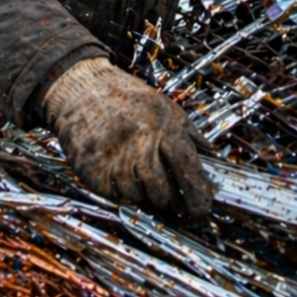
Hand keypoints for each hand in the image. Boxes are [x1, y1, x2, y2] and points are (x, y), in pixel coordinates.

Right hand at [42, 56, 213, 217]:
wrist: (83, 88)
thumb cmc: (128, 98)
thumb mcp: (165, 106)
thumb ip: (191, 133)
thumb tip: (214, 159)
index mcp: (163, 125)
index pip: (187, 166)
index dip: (198, 192)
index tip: (202, 208)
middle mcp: (140, 142)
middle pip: (163, 190)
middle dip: (171, 201)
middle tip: (173, 202)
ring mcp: (115, 156)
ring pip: (139, 196)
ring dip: (145, 196)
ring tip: (143, 180)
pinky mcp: (93, 169)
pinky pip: (116, 195)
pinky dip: (122, 191)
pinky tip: (121, 175)